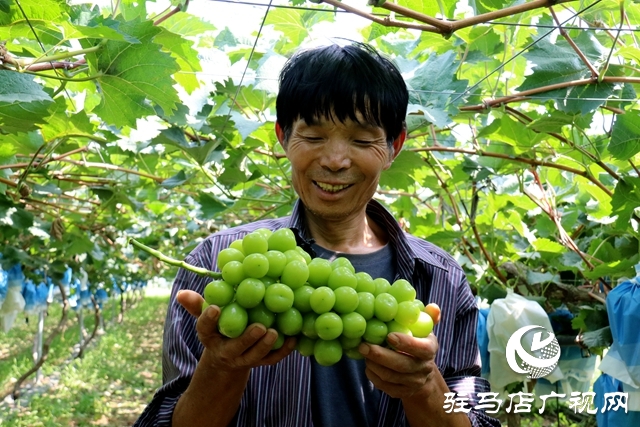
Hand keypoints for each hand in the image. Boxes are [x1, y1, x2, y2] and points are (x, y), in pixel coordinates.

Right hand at [177, 289, 295, 372]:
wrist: (226, 358)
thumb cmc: (218, 328)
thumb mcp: (207, 318)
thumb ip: (198, 305)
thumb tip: (182, 293)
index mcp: (210, 337)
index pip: (205, 329)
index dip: (209, 319)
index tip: (216, 308)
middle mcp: (225, 351)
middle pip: (235, 348)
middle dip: (247, 339)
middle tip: (259, 327)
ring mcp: (243, 359)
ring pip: (255, 356)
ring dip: (266, 346)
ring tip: (275, 332)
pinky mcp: (259, 362)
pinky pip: (272, 360)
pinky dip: (283, 351)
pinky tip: (293, 338)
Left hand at [358, 303, 441, 398]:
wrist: (422, 373)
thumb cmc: (418, 342)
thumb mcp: (425, 329)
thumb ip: (429, 317)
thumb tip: (433, 307)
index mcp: (429, 350)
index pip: (422, 349)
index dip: (406, 343)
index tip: (389, 335)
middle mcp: (423, 369)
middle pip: (402, 365)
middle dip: (380, 355)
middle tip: (363, 345)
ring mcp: (413, 383)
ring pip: (390, 377)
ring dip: (373, 364)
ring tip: (362, 352)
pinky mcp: (401, 392)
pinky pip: (384, 386)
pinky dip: (372, 375)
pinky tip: (367, 364)